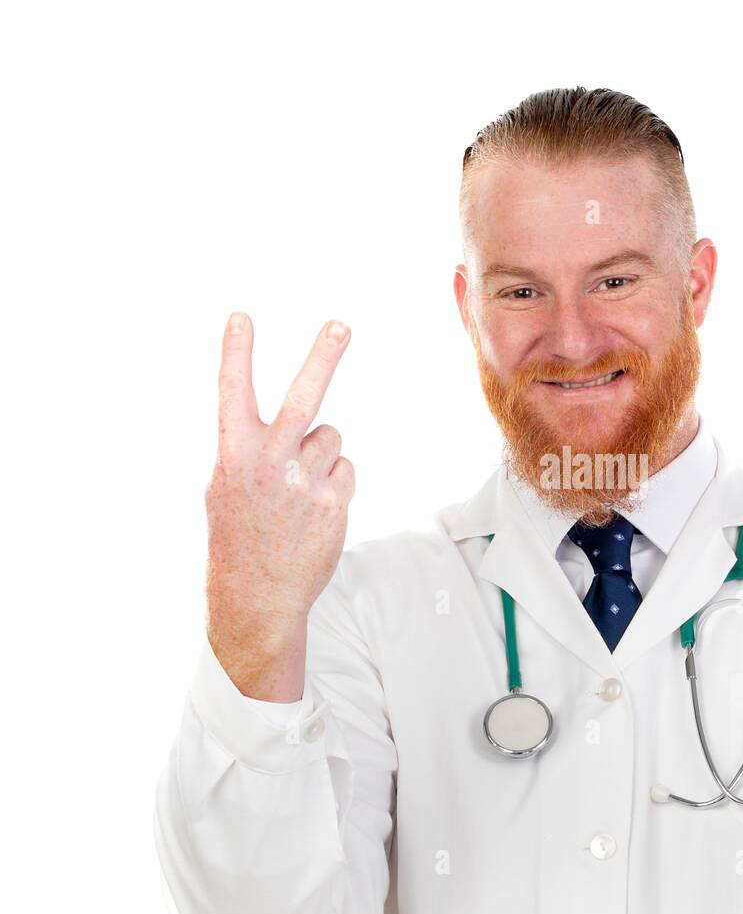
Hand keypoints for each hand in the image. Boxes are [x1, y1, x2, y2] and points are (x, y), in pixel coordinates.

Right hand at [205, 313, 353, 697]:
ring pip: (330, 438)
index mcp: (233, 454)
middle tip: (341, 325)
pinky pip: (346, 469)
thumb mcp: (225, 488)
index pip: (232, 393)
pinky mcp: (333, 502)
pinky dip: (337, 484)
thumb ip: (249, 451)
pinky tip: (317, 511)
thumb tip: (292, 428)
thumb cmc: (239, 537)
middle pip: (302, 398)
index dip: (236, 353)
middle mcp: (268, 462)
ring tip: (300, 491)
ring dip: (322, 457)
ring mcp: (303, 482)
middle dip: (322, 356)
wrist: (255, 597)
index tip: (241, 316)